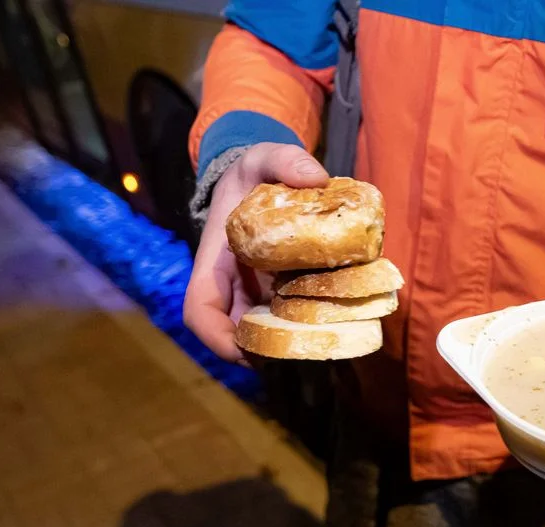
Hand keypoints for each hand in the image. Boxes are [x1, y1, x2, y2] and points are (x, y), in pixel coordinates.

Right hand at [183, 143, 328, 362]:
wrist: (265, 178)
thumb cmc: (255, 172)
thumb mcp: (264, 156)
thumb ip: (284, 159)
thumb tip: (315, 177)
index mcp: (215, 262)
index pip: (200, 310)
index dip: (217, 337)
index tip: (245, 352)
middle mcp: (235, 285)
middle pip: (238, 333)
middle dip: (266, 349)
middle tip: (303, 353)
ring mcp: (260, 292)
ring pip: (268, 332)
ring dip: (294, 342)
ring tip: (329, 341)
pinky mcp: (286, 292)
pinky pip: (295, 317)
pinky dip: (315, 323)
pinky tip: (345, 319)